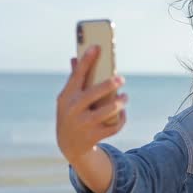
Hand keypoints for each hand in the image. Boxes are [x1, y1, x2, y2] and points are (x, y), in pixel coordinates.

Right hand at [56, 46, 127, 164]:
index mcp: (67, 96)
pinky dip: (120, 119)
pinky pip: (113, 126)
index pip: (77, 75)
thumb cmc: (71, 114)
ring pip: (108, 110)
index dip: (87, 60)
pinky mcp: (94, 136)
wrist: (69, 145)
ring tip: (125, 97)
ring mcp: (83, 124)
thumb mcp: (68, 99)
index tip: (97, 47)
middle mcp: (73, 109)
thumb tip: (76, 56)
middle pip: (94, 92)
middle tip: (122, 78)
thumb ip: (74, 79)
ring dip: (120, 103)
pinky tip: (123, 113)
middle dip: (110, 84)